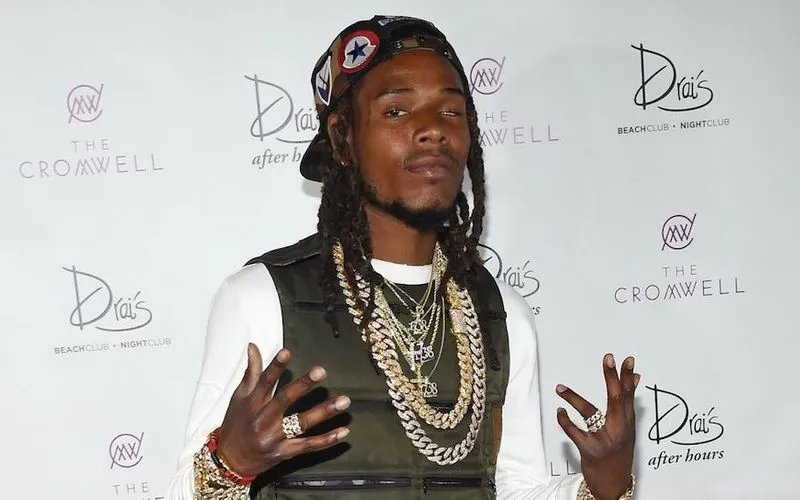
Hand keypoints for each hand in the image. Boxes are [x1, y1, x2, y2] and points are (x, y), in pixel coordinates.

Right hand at [215, 343, 350, 476]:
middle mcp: (263, 419)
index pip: (264, 381)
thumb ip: (251, 372)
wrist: (230, 462)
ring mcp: (274, 437)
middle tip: (321, 371)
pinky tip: (343, 431)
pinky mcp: (284, 453)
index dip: (275, 367)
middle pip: (284, 400)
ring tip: (343, 401)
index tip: (287, 352)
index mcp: (253, 403)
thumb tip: (253, 347)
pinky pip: (308, 446)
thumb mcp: (239, 398)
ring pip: (302, 423)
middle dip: (303, 385)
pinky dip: (326, 440)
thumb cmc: (236, 424)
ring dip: (324, 412)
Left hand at [556, 354, 638, 499]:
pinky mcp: (590, 450)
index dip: (627, 377)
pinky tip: (560, 411)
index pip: (629, 396)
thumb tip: (635, 377)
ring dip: (573, 398)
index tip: (627, 360)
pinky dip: (564, 420)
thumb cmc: (618, 453)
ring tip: (560, 388)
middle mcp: (619, 430)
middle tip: (608, 358)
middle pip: (616, 399)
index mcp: (628, 423)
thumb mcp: (628, 429)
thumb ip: (628, 404)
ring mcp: (605, 440)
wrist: (613, 485)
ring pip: (590, 413)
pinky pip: (574, 431)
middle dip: (612, 377)